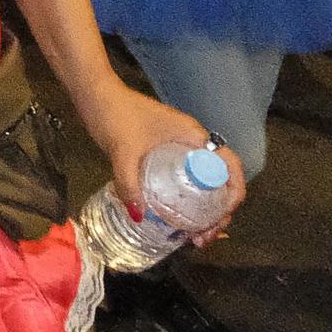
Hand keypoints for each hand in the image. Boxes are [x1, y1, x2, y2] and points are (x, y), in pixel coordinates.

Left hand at [82, 81, 247, 247]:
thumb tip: (139, 216)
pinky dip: (187, 199)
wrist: (96, 95)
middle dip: (219, 211)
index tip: (223, 217)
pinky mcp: (165, 151)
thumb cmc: (115, 115)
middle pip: (220, 179)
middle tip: (203, 236)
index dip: (234, 192)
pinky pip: (186, 178)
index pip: (229, 164)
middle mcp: (192, 141)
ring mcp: (179, 146)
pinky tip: (175, 217)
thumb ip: (129, 183)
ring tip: (194, 236)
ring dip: (204, 209)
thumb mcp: (122, 151)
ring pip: (203, 181)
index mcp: (193, 136)